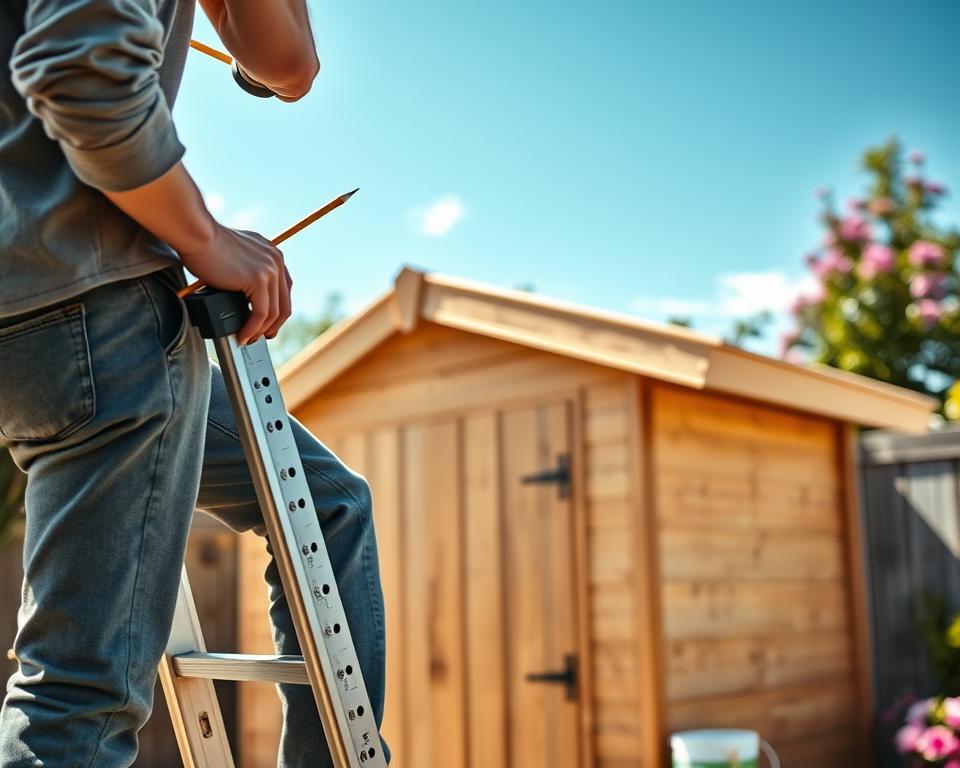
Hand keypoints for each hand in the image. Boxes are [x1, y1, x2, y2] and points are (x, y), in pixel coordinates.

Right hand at [179, 223, 292, 344]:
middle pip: (284, 303)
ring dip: (260, 331)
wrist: (197, 234)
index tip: (268, 324)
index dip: (277, 311)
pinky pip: (261, 313)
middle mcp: (276, 260)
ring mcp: (269, 270)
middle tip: (261, 337)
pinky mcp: (258, 279)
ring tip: (248, 339)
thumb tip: (243, 293)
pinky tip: (243, 335)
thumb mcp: (237, 255)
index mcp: (272, 254)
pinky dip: (252, 328)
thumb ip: (246, 270)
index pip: (284, 290)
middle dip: (273, 325)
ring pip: (273, 312)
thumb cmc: (206, 244)